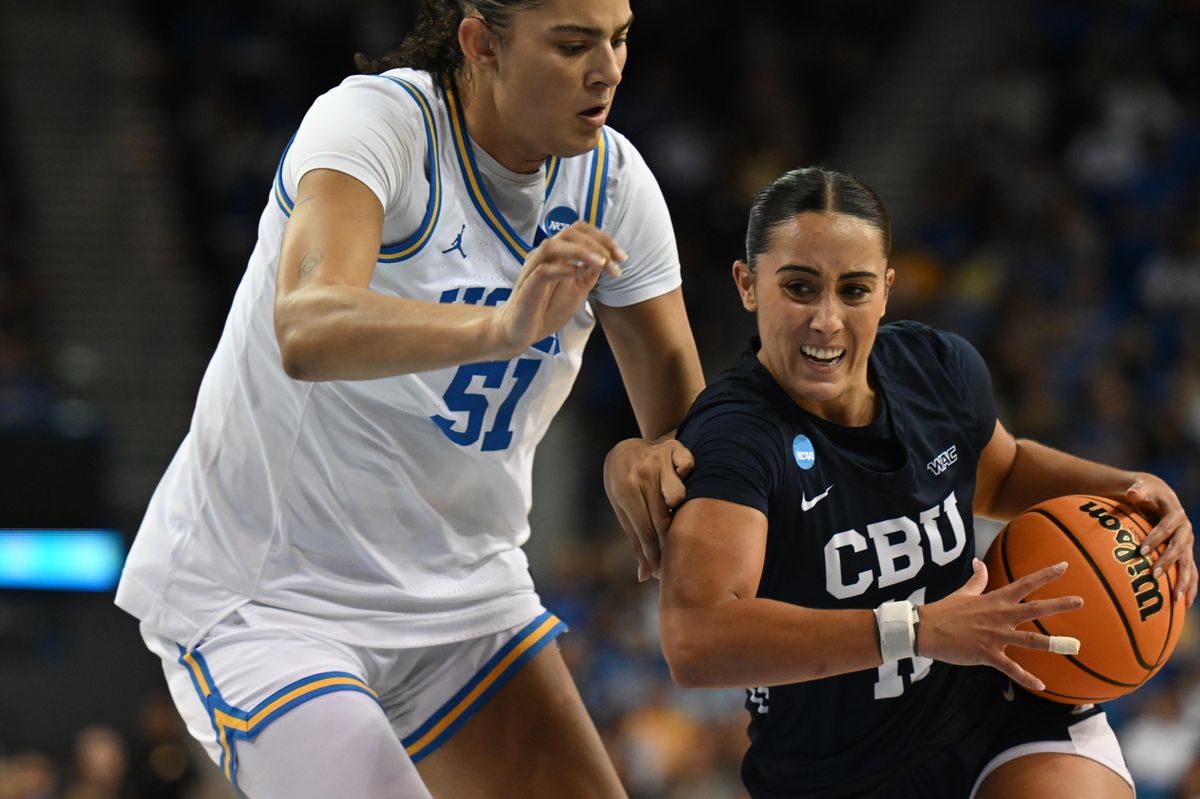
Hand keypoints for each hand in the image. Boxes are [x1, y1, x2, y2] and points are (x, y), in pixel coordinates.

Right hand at [491, 222, 624, 357]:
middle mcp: (544, 256)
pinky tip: (582, 274)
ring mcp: (533, 268)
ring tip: (602, 264)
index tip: (621, 257)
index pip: (580, 232)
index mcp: (557, 254)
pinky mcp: (527, 285)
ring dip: (582, 252)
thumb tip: (608, 259)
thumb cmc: (545, 310)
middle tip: (616, 262)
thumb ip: (589, 273)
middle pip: (570, 232)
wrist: (521, 332)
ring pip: (554, 245)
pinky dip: (565, 269)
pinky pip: (544, 270)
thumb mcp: (576, 290)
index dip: (603, 239)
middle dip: (598, 244)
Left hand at [603, 436, 694, 580]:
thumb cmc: (624, 488)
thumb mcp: (624, 512)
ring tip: (680, 521)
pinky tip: (686, 485)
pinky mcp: (674, 448)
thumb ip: (637, 542)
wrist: (624, 450)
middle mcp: (642, 473)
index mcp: (626, 490)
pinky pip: (688, 465)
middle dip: (670, 543)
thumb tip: (645, 576)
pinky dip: (688, 476)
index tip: (664, 572)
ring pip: (678, 494)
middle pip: (663, 518)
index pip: (646, 530)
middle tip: (677, 559)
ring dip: (681, 510)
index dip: (656, 554)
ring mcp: (659, 458)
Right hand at [917, 559, 1082, 692]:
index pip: (1024, 583)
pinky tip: (1040, 685)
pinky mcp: (987, 654)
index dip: (1045, 575)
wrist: (925, 629)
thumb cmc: (944, 610)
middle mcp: (1000, 616)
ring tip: (1073, 646)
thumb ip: (977, 580)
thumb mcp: (963, 593)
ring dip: (1052, 643)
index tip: (1064, 566)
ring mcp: (995, 636)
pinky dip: (1026, 678)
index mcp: (995, 600)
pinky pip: (1011, 668)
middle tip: (1080, 601)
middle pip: (1035, 609)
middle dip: (1059, 605)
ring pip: (1030, 640)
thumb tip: (980, 564)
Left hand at [1124, 474, 1196, 607]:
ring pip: (1188, 564)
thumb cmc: (1146, 493)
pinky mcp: (1186, 553)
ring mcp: (1187, 543)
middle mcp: (1185, 530)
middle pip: (1178, 548)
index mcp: (1175, 514)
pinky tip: (1185, 603)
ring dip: (1184, 581)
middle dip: (1167, 562)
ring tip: (1177, 599)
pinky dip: (1190, 586)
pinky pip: (1190, 572)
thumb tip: (1132, 493)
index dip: (1155, 538)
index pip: (1166, 527)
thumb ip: (1138, 492)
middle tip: (1152, 575)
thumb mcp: (1142, 489)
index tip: (1141, 551)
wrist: (1160, 496)